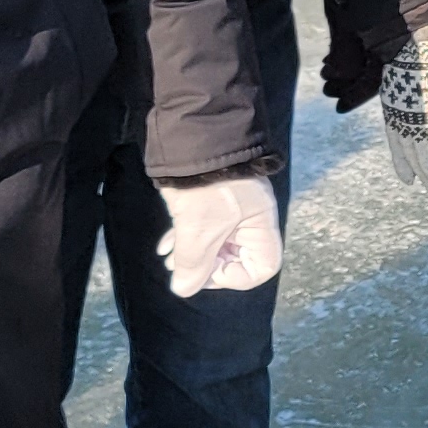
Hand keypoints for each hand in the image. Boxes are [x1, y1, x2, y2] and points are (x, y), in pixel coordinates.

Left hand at [156, 175, 283, 297]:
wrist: (191, 137)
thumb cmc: (204, 187)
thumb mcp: (198, 229)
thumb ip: (193, 264)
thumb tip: (184, 289)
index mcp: (259, 225)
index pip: (263, 267)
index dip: (235, 277)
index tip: (209, 270)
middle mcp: (249, 220)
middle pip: (237, 258)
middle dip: (208, 267)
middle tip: (184, 266)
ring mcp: (229, 210)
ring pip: (215, 245)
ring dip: (192, 257)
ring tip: (170, 260)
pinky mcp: (210, 202)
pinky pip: (203, 230)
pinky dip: (185, 242)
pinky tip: (164, 247)